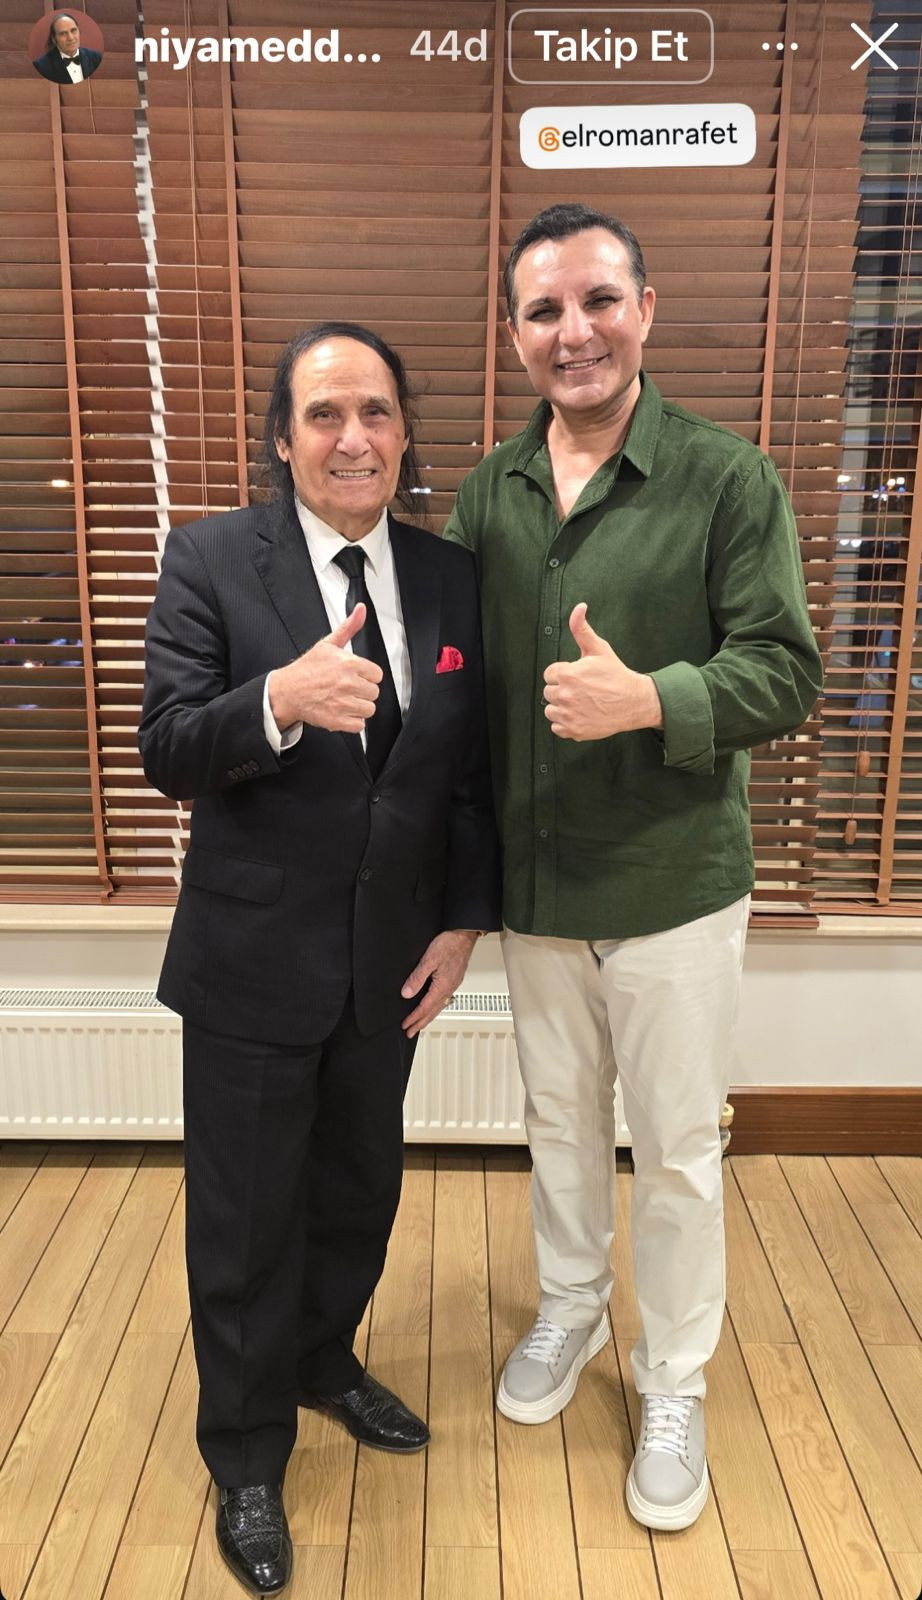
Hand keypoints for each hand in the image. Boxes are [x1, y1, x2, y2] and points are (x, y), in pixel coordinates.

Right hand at [269, 605, 381, 733]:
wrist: (287, 691)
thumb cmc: (307, 669)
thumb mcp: (328, 644)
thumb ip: (349, 627)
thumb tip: (361, 609)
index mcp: (349, 664)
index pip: (377, 675)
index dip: (366, 676)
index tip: (355, 676)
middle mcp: (348, 684)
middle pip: (374, 693)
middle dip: (362, 691)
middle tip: (346, 689)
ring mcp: (343, 704)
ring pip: (369, 709)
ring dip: (358, 707)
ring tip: (344, 700)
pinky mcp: (337, 720)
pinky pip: (359, 725)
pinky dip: (351, 722)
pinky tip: (341, 712)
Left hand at [400, 929, 478, 1038]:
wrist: (464, 934)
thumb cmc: (449, 944)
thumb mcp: (428, 960)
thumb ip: (417, 978)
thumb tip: (407, 993)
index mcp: (442, 986)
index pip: (425, 1007)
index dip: (414, 1018)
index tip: (406, 1025)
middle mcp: (449, 988)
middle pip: (433, 1011)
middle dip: (421, 1023)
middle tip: (411, 1032)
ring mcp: (453, 984)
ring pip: (439, 1006)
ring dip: (428, 1017)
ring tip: (420, 1023)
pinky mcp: (454, 979)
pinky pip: (443, 999)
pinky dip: (436, 1007)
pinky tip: (433, 1005)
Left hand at [542, 603, 662, 740]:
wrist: (634, 702)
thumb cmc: (616, 675)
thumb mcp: (599, 649)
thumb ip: (581, 629)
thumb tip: (579, 607)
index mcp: (566, 674)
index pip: (550, 674)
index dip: (564, 673)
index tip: (578, 676)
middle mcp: (564, 695)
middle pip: (549, 692)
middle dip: (562, 689)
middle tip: (582, 689)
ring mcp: (568, 715)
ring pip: (551, 710)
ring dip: (562, 707)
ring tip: (581, 702)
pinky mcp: (573, 730)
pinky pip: (557, 727)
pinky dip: (566, 723)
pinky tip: (581, 714)